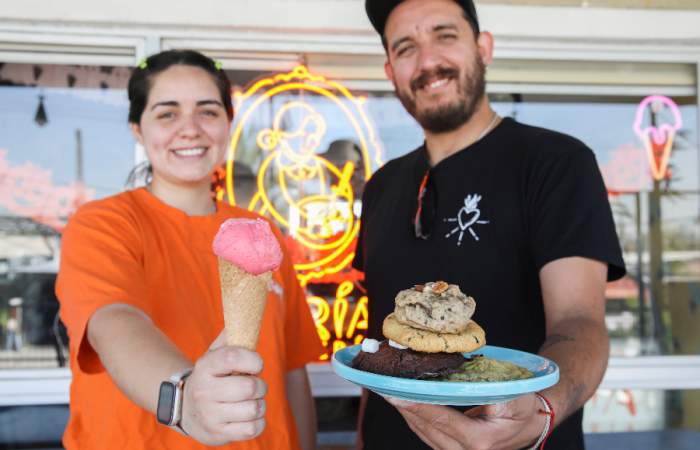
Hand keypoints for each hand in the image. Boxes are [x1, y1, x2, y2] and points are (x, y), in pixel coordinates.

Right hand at [180, 331, 267, 445]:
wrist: (186, 409)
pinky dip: (258, 421)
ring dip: (259, 404)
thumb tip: (246, 312)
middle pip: (249, 387)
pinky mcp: (218, 434)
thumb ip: (231, 335)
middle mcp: (204, 391)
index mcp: (205, 366)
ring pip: (254, 408)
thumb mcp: (215, 354)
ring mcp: (210, 415)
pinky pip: (253, 428)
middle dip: (259, 385)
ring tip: (249, 400)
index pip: (232, 357)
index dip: (253, 359)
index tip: (257, 364)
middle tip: (253, 384)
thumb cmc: (212, 377)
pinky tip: (249, 415)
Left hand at [385, 393, 545, 449]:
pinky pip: (429, 434)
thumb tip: (456, 374)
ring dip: (406, 411)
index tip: (397, 392)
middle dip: (404, 406)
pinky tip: (405, 401)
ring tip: (389, 390)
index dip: (417, 405)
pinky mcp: (454, 449)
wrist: (533, 421)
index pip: (441, 420)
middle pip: (426, 428)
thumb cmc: (525, 405)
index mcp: (480, 441)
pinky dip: (416, 417)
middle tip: (384, 386)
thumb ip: (485, 387)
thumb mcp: (511, 393)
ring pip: (424, 433)